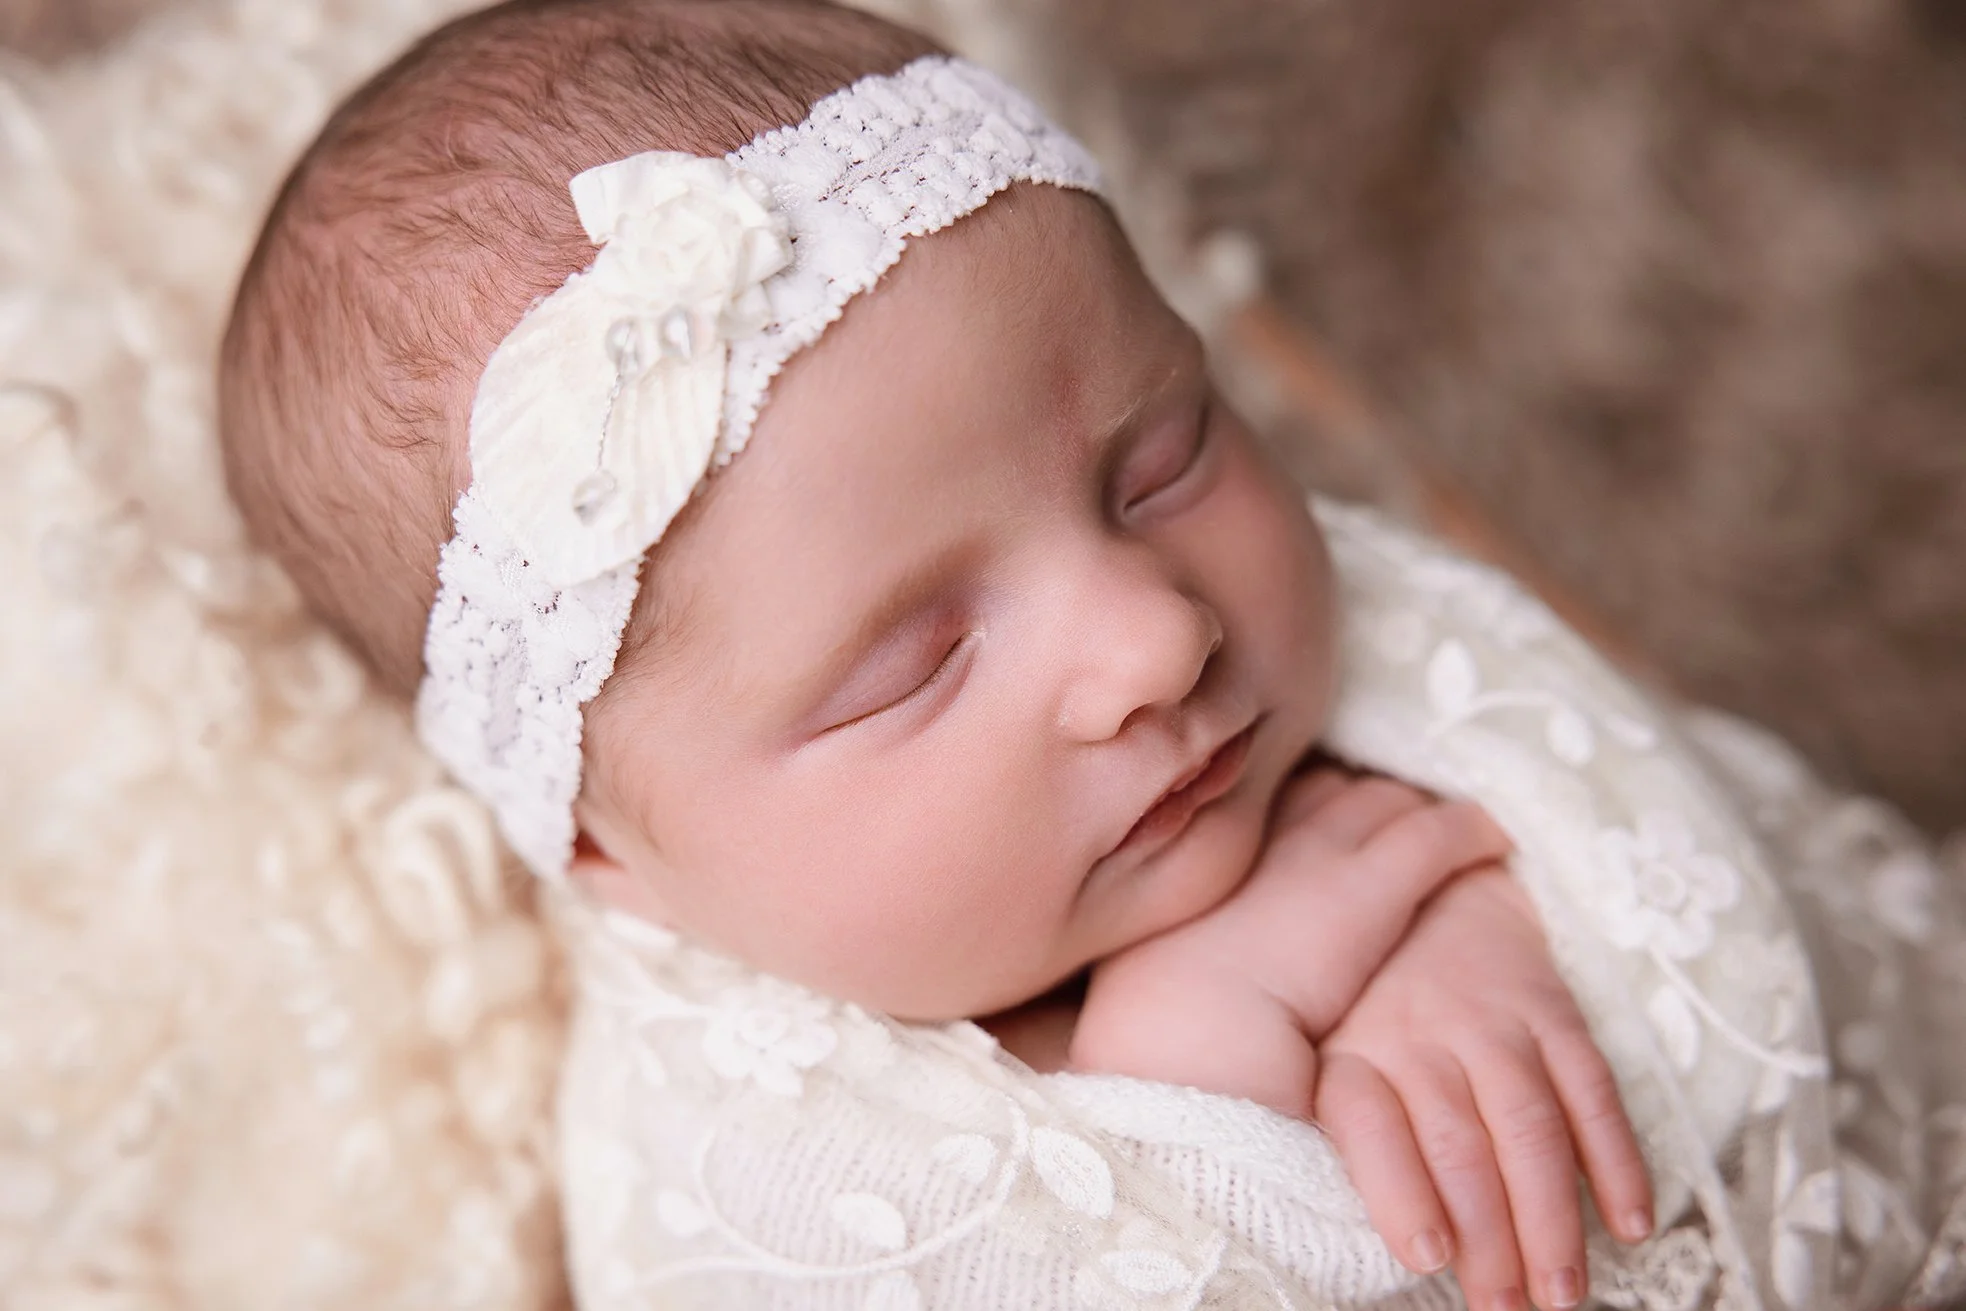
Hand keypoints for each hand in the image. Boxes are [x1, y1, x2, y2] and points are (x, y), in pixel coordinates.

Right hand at [1072, 766, 1511, 1113]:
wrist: (1180, 1038)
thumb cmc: (1161, 1035)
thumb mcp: (1160, 982)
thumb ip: (1187, 964)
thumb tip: (1191, 987)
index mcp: (1208, 862)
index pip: (1269, 810)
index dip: (1309, 815)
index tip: (1328, 835)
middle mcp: (1262, 840)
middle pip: (1329, 791)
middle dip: (1365, 804)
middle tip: (1398, 831)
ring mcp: (1317, 853)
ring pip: (1384, 802)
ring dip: (1417, 816)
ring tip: (1450, 838)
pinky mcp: (1373, 886)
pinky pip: (1439, 837)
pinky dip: (1471, 835)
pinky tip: (1494, 842)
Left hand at [1313, 865, 1653, 1310]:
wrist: (1434, 895)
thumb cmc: (1370, 1006)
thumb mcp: (1326, 1056)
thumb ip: (1350, 1135)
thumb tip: (1398, 1241)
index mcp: (1350, 1056)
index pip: (1371, 1128)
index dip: (1399, 1192)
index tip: (1427, 1255)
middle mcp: (1417, 1035)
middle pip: (1458, 1147)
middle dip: (1489, 1240)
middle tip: (1508, 1309)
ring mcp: (1491, 1021)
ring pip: (1528, 1126)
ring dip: (1552, 1218)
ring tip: (1564, 1293)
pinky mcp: (1552, 1012)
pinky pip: (1591, 1089)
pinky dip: (1617, 1160)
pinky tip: (1631, 1221)